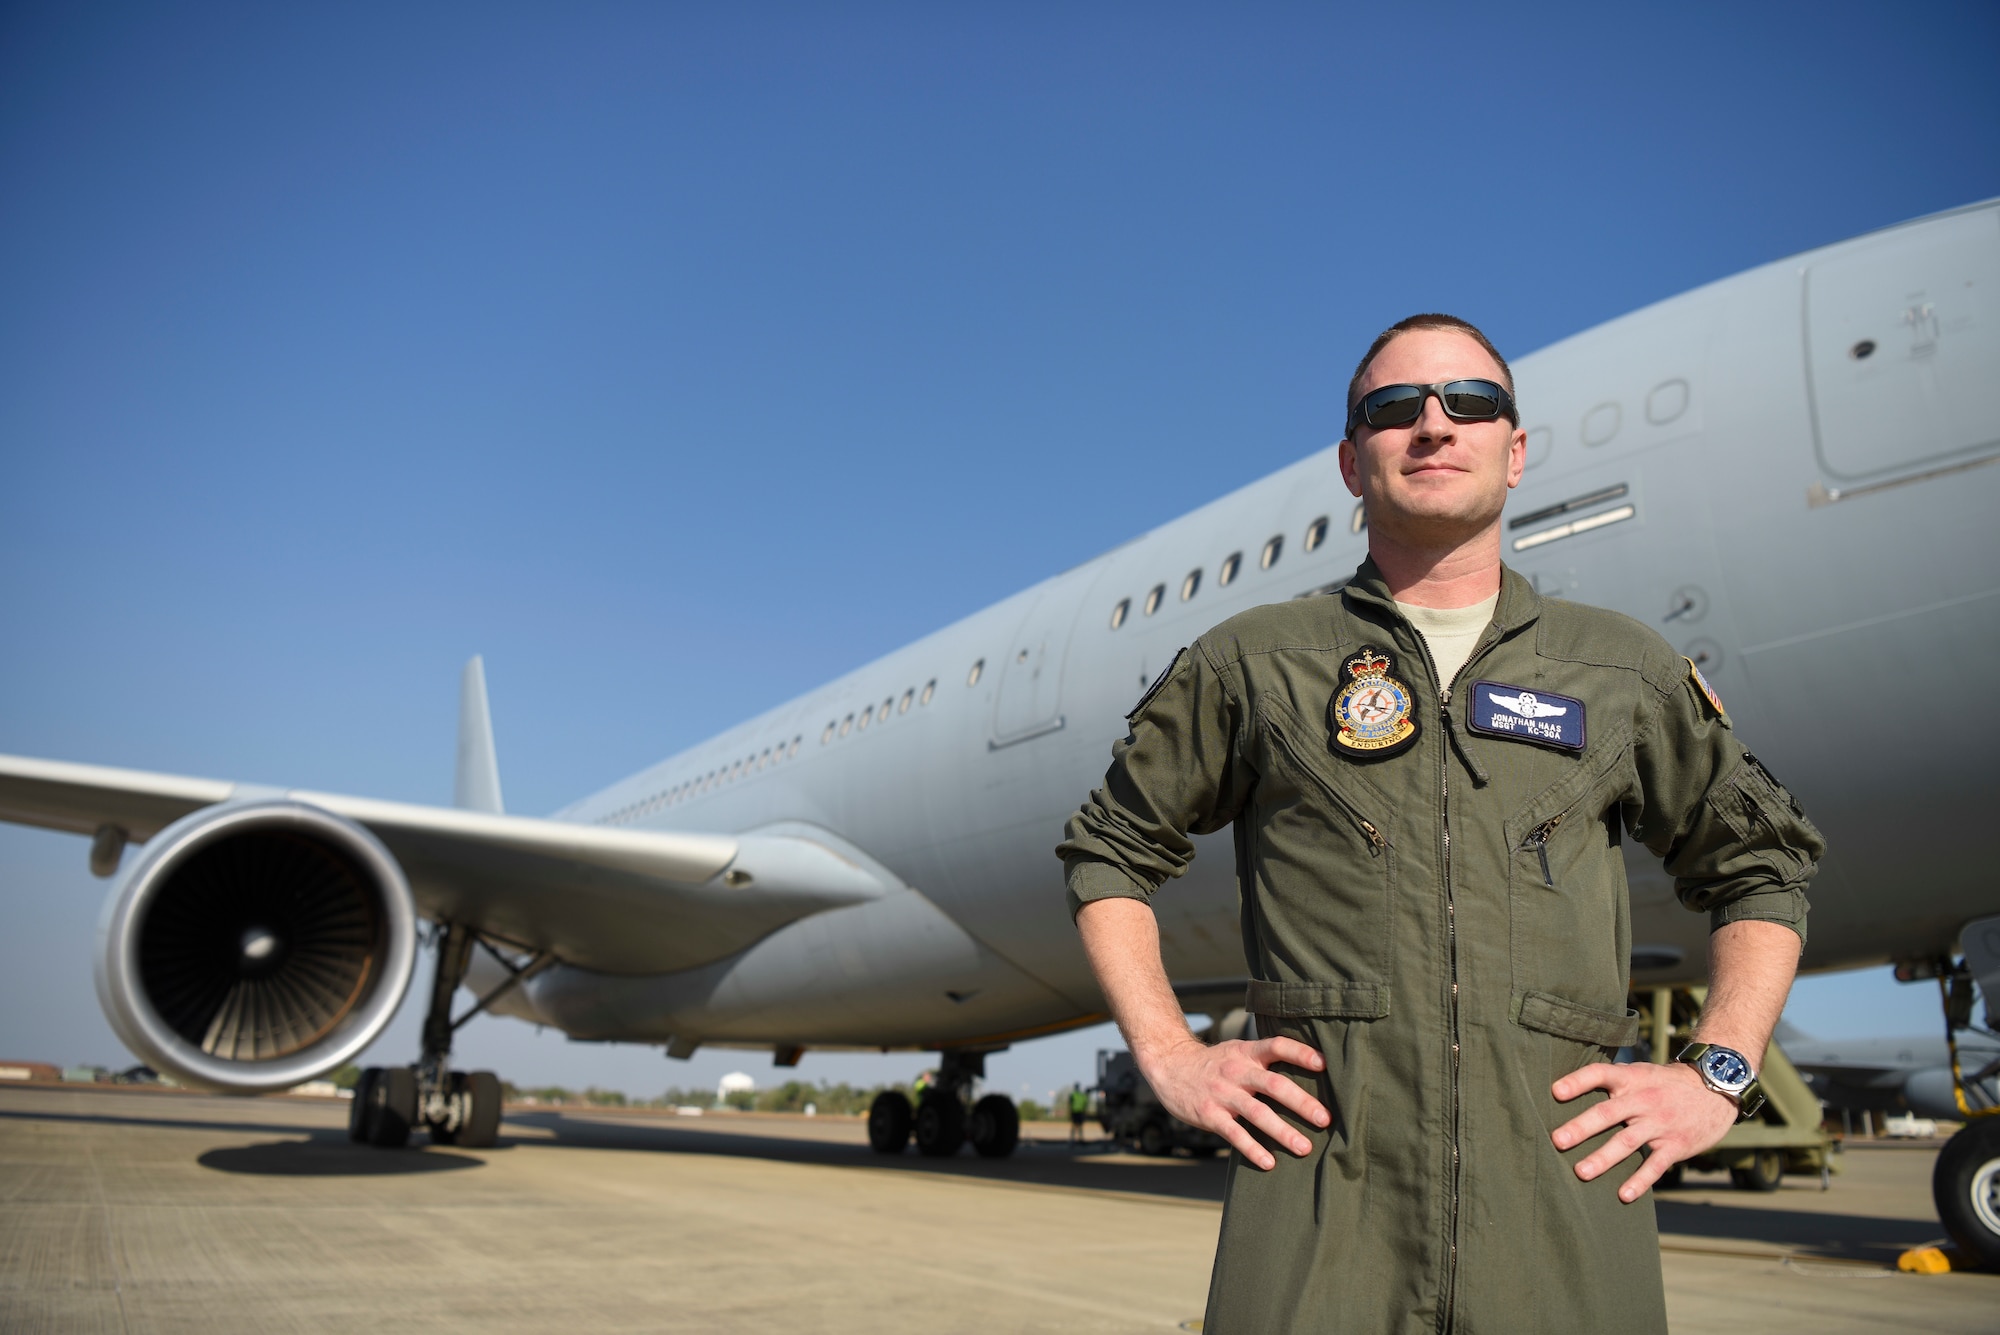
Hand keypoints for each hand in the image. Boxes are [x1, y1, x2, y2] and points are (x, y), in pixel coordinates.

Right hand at [1139, 1034, 1328, 1169]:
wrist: (1169, 1065)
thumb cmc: (1214, 1063)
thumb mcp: (1238, 1051)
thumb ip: (1265, 1060)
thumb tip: (1310, 1072)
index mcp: (1247, 1053)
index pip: (1277, 1046)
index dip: (1300, 1053)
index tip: (1324, 1064)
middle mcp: (1237, 1071)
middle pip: (1273, 1084)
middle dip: (1301, 1102)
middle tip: (1325, 1119)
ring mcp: (1222, 1093)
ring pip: (1257, 1112)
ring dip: (1282, 1131)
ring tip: (1305, 1147)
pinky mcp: (1209, 1114)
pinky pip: (1234, 1133)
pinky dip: (1252, 1148)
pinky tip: (1269, 1162)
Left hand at [1551, 1060, 1738, 1201]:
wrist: (1715, 1089)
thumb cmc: (1665, 1083)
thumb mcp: (1641, 1072)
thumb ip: (1613, 1082)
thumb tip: (1567, 1090)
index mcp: (1631, 1078)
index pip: (1600, 1074)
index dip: (1578, 1081)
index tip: (1555, 1092)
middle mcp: (1643, 1099)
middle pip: (1608, 1112)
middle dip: (1582, 1127)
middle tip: (1557, 1140)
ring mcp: (1660, 1123)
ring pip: (1627, 1142)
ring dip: (1603, 1158)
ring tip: (1581, 1172)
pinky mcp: (1676, 1145)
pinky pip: (1656, 1165)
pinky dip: (1640, 1181)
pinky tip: (1624, 1194)